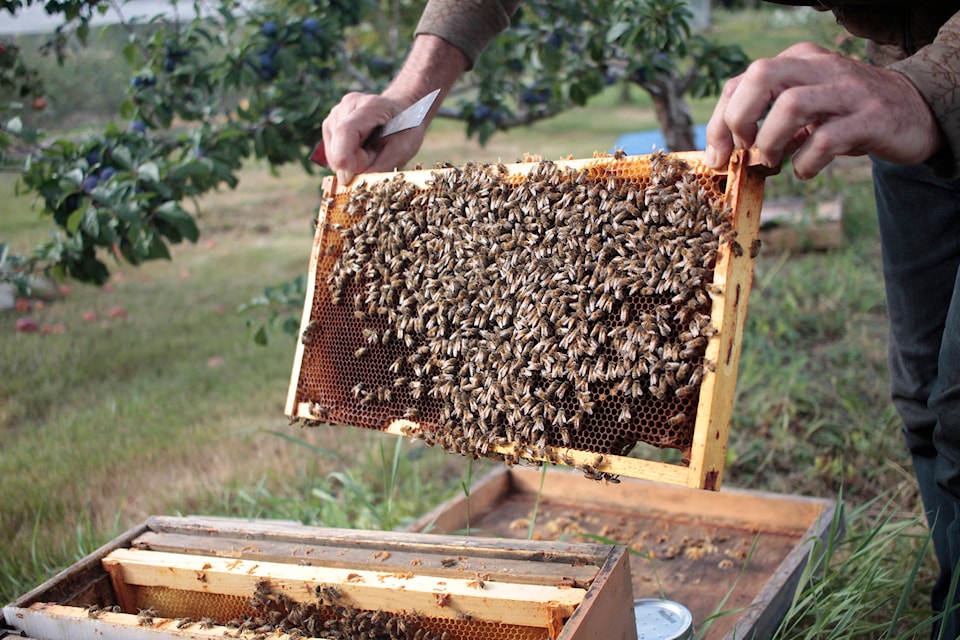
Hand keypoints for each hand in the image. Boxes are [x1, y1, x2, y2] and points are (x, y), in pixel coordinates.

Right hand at [321, 92, 426, 184]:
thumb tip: (354, 181)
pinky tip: (360, 150)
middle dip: (350, 162)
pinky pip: (331, 150)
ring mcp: (336, 113)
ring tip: (369, 152)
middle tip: (373, 159)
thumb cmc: (405, 130)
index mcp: (369, 107)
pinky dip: (345, 157)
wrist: (404, 112)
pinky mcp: (331, 124)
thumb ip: (379, 166)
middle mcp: (347, 106)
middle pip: (337, 144)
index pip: (345, 130)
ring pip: (332, 150)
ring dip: (348, 160)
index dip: (343, 157)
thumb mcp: (401, 150)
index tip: (346, 179)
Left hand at [705, 42, 942, 178]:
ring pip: (791, 104)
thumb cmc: (847, 115)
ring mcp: (848, 92)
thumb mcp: (806, 108)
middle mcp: (821, 69)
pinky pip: (826, 140)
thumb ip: (768, 120)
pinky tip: (804, 170)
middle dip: (738, 119)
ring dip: (770, 141)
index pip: (743, 80)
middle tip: (743, 151)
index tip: (718, 155)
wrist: (915, 113)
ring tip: (772, 162)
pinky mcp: (871, 118)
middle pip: (762, 76)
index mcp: (799, 61)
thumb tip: (724, 152)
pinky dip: (805, 163)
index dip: (719, 120)